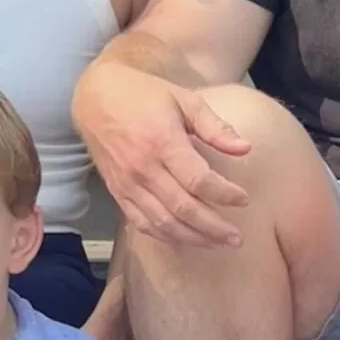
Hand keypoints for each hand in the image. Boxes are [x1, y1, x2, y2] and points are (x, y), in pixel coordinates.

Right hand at [75, 63, 250, 247]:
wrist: (94, 99)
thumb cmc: (143, 95)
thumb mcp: (183, 100)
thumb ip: (214, 126)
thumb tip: (245, 148)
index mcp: (163, 142)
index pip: (198, 179)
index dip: (224, 194)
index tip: (243, 199)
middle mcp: (144, 168)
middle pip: (184, 207)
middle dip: (214, 227)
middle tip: (236, 238)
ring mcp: (128, 184)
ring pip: (163, 222)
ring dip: (193, 237)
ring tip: (217, 244)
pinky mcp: (118, 192)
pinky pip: (141, 222)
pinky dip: (164, 236)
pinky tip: (185, 239)